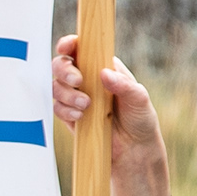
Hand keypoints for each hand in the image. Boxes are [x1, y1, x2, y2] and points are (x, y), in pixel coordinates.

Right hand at [51, 35, 173, 195]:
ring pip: (56, 86)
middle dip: (65, 70)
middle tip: (78, 80)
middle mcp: (87, 79)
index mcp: (104, 67)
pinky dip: (64, 110)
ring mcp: (76, 97)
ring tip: (86, 106)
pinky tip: (79, 116)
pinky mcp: (69, 115)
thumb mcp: (140, 100)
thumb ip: (124, 85)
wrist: (133, 151)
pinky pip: (56, 107)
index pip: (82, 48)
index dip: (70, 44)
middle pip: (62, 64)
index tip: (67, 47)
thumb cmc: (140, 121)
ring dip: (67, 94)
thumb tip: (104, 74)